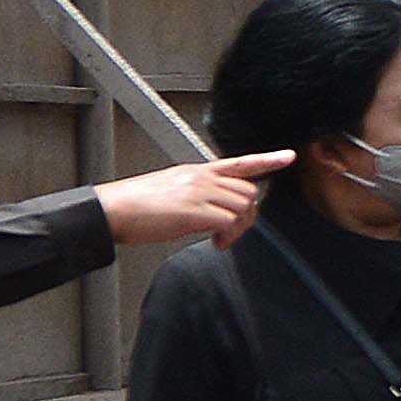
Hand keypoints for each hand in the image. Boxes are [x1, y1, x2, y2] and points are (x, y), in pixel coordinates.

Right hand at [100, 150, 291, 248]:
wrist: (111, 209)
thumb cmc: (134, 205)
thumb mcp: (170, 190)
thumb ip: (195, 194)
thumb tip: (211, 212)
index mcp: (196, 171)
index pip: (238, 162)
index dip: (267, 160)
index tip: (288, 157)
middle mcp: (201, 178)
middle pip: (249, 193)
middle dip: (248, 216)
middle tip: (231, 233)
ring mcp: (199, 193)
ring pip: (243, 207)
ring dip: (239, 228)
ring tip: (221, 239)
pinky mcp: (195, 211)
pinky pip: (230, 222)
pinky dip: (229, 237)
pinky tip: (216, 243)